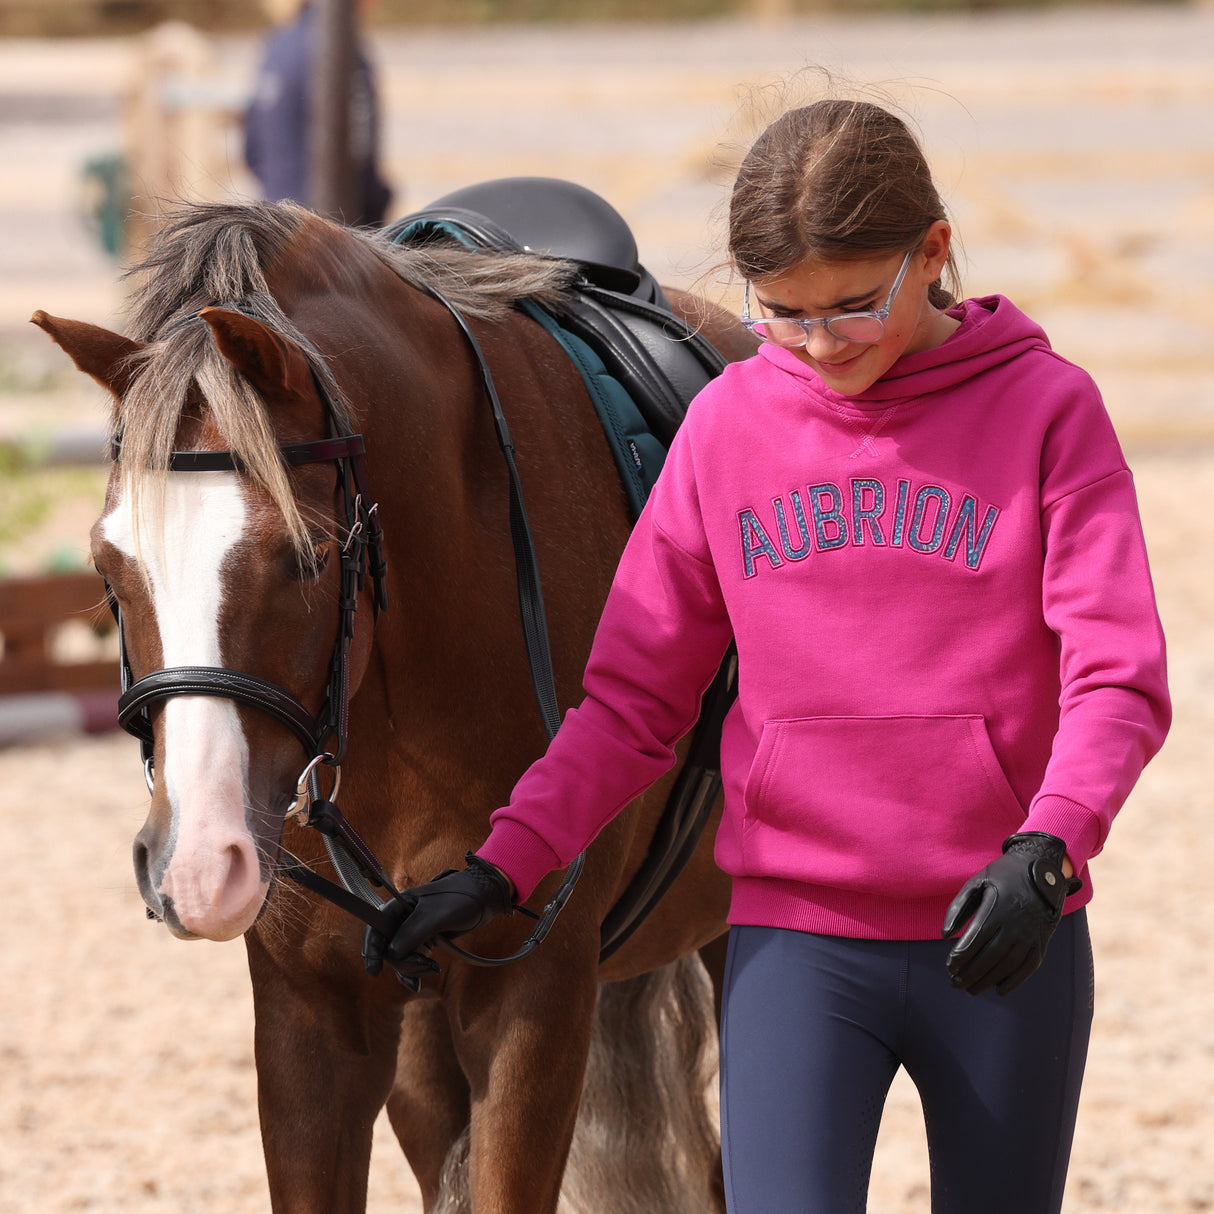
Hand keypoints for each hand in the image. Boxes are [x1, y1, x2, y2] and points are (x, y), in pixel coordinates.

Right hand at [363, 853, 513, 980]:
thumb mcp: (437, 915)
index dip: (371, 948)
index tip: (375, 971)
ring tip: (433, 968)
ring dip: (412, 969)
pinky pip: (410, 961)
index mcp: (400, 904)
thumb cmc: (461, 899)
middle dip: (404, 962)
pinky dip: (414, 973)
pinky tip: (418, 984)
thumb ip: (413, 932)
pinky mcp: (423, 941)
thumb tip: (392, 952)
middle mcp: (402, 918)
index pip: (376, 927)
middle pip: (388, 948)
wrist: (484, 898)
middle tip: (426, 964)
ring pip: (400, 958)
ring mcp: (412, 931)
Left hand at [942, 832, 1080, 996]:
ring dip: (988, 980)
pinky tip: (999, 989)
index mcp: (997, 909)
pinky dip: (1014, 981)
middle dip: (970, 973)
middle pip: (990, 957)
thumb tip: (944, 935)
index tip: (949, 967)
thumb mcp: (977, 883)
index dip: (961, 956)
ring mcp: (1030, 936)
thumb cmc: (1003, 876)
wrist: (1042, 870)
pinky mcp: (1041, 942)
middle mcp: (1015, 925)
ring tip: (971, 989)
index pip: (975, 940)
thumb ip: (958, 907)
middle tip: (955, 983)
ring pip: (1007, 965)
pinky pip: (1028, 967)